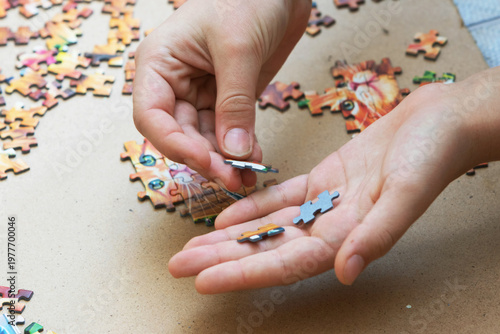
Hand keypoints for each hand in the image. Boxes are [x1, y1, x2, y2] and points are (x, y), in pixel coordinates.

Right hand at [133, 0, 311, 190]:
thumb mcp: (238, 50)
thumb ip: (234, 104)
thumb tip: (233, 153)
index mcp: (159, 64)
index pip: (151, 117)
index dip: (174, 145)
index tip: (205, 162)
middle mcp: (174, 83)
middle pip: (178, 134)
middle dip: (204, 159)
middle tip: (232, 177)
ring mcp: (200, 93)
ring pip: (203, 139)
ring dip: (223, 160)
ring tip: (246, 174)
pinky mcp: (226, 100)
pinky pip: (227, 132)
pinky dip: (239, 148)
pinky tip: (253, 158)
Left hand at [168, 81, 493, 292]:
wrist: (440, 120)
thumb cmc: (430, 154)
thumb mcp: (406, 191)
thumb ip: (377, 234)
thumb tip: (347, 271)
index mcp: (349, 236)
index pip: (286, 263)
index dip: (245, 272)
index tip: (204, 280)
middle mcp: (331, 227)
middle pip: (267, 249)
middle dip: (221, 258)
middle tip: (179, 265)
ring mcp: (325, 205)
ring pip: (268, 226)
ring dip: (229, 237)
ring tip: (193, 245)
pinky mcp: (323, 181)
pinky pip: (280, 199)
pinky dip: (252, 208)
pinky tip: (226, 217)